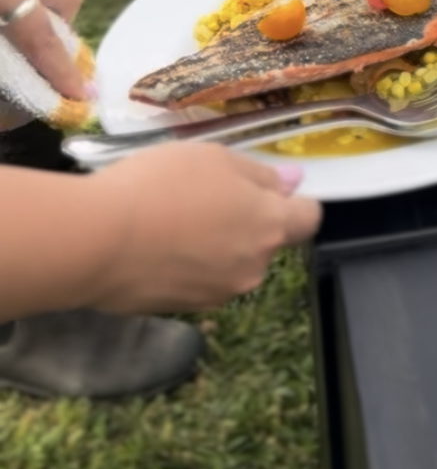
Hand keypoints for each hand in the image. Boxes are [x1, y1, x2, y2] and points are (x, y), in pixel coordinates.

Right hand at [85, 143, 320, 311]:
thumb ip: (259, 175)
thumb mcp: (213, 158)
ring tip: (168, 222)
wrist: (96, 240)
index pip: (308, 219)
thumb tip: (293, 184)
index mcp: (269, 227)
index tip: (268, 190)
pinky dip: (184, 267)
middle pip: (264, 243)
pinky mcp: (182, 310)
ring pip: (229, 264)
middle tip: (199, 197)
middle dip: (243, 223)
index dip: (294, 203)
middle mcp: (253, 268)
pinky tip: (150, 247)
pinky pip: (195, 282)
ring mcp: (217, 294)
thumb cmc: (160, 186)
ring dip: (213, 247)